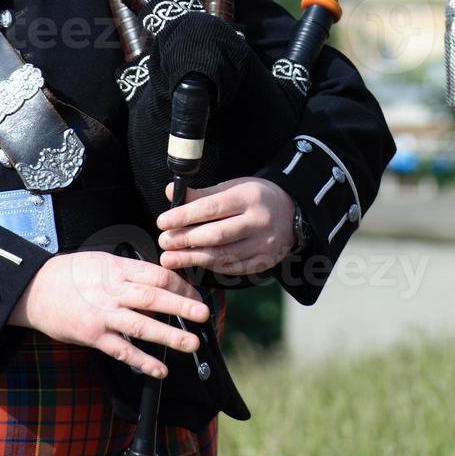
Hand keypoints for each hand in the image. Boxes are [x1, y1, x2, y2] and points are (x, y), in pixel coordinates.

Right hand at [8, 251, 208, 378]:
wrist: (36, 290)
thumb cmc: (72, 274)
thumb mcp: (104, 262)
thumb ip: (132, 273)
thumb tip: (162, 284)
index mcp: (119, 269)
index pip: (158, 275)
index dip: (181, 285)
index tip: (196, 296)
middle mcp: (114, 291)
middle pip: (154, 297)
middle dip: (182, 306)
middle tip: (204, 314)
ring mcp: (104, 315)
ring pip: (142, 325)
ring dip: (169, 335)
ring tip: (191, 343)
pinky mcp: (93, 336)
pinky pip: (122, 351)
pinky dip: (142, 362)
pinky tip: (160, 370)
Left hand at [157, 177, 295, 275]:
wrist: (292, 213)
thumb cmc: (255, 198)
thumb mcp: (233, 187)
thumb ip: (202, 194)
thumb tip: (171, 193)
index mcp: (249, 197)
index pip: (211, 208)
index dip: (184, 216)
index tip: (162, 222)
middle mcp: (259, 221)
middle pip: (216, 235)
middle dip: (185, 240)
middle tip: (164, 243)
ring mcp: (264, 244)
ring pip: (223, 255)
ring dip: (193, 258)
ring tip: (170, 259)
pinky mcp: (265, 261)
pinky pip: (233, 268)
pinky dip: (211, 266)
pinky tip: (195, 262)